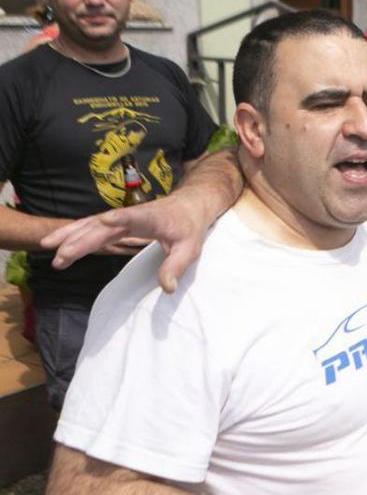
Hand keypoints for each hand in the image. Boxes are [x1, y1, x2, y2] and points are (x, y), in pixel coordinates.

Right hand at [41, 193, 215, 293]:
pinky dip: (73, 233)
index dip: (121, 217)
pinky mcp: (116, 222)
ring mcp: (121, 218)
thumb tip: (167, 289)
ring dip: (70, 236)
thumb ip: (176, 266)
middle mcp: (131, 216)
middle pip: (102, 227)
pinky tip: (57, 243)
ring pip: (91, 225)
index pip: (134, 217)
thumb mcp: (190, 248)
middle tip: (61, 257)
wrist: (189, 205)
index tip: (105, 219)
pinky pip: (91, 227)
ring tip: (48, 248)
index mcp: (151, 218)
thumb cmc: (190, 227)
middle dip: (81, 240)